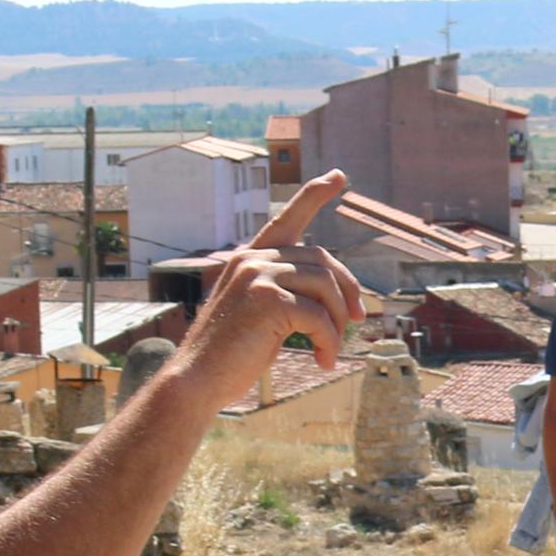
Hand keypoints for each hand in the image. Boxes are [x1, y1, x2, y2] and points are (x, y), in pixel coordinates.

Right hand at [176, 173, 365, 409]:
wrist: (198, 379)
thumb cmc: (231, 353)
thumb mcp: (260, 313)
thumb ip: (288, 293)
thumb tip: (339, 295)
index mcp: (250, 258)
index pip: (288, 219)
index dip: (315, 195)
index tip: (340, 176)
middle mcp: (253, 258)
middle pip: (323, 262)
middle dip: (347, 292)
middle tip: (358, 319)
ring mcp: (258, 275)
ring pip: (326, 288)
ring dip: (338, 323)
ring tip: (331, 349)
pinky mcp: (267, 300)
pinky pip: (320, 317)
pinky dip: (330, 341)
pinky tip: (323, 361)